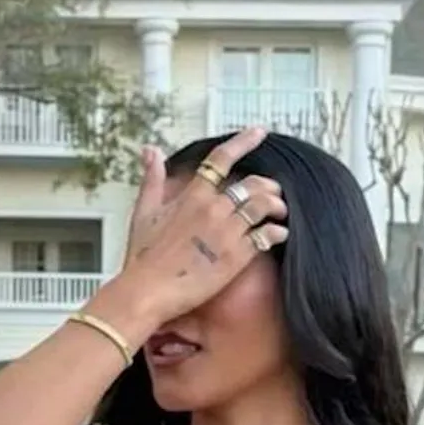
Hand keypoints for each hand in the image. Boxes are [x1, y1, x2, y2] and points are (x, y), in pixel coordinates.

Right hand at [120, 127, 287, 328]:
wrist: (146, 292)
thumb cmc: (142, 257)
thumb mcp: (143, 212)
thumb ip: (152, 179)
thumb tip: (150, 151)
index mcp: (192, 196)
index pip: (221, 159)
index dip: (244, 142)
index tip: (259, 132)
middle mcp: (213, 209)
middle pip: (252, 183)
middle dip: (268, 185)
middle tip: (274, 191)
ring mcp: (227, 232)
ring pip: (264, 206)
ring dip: (277, 205)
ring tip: (281, 211)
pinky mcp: (237, 256)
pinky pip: (266, 235)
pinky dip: (277, 231)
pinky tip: (279, 234)